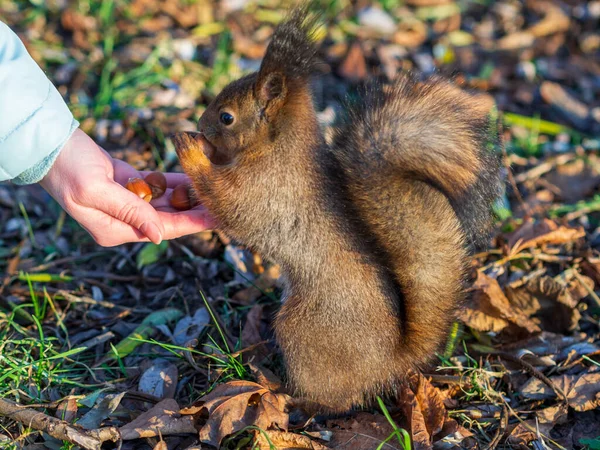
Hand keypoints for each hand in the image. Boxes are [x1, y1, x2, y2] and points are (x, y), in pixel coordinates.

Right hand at [40, 128, 214, 246]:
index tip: (217, 218)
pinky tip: (195, 179)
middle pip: (169, 217)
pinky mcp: (128, 183)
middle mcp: (123, 220)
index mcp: (115, 230)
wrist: (50, 145)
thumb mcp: (97, 192)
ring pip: (166, 201)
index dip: (192, 224)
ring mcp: (126, 202)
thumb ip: (131, 212)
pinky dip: (176, 182)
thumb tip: (159, 236)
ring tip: (216, 191)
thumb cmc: (68, 170)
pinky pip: (158, 185)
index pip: (163, 229)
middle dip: (196, 211)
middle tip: (225, 203)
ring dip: (189, 196)